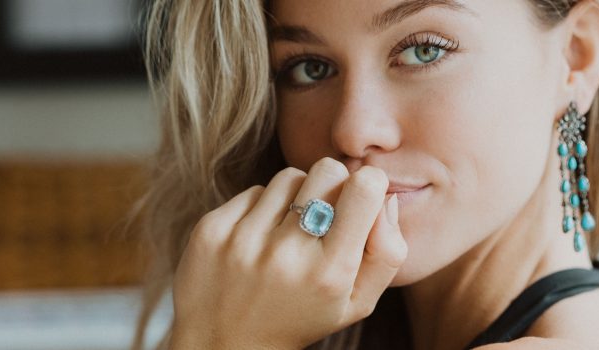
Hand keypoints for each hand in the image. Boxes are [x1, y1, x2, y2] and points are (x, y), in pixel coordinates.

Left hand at [169, 157, 407, 348]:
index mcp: (330, 273)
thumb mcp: (358, 302)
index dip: (369, 183)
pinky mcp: (212, 230)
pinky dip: (263, 208)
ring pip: (290, 176)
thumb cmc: (302, 317)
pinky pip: (254, 190)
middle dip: (333, 185)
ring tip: (290, 231)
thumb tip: (385, 194)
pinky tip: (260, 240)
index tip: (362, 197)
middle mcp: (286, 254)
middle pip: (327, 170)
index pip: (363, 188)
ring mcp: (243, 240)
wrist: (226, 345)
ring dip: (296, 195)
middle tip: (325, 214)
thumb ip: (387, 251)